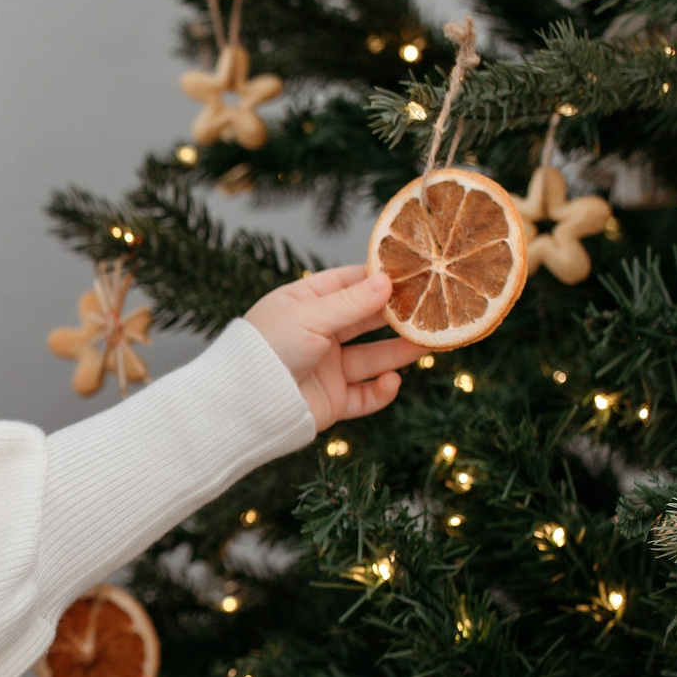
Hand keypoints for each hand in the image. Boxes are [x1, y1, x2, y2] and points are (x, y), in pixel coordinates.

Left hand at [243, 263, 428, 432]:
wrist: (244, 405)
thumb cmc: (267, 350)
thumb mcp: (310, 317)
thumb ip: (351, 303)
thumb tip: (387, 281)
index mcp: (302, 305)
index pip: (346, 283)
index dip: (377, 278)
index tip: (412, 271)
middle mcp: (316, 335)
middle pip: (365, 320)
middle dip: (397, 315)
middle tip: (433, 306)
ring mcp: (325, 368)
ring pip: (372, 357)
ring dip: (400, 351)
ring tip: (430, 343)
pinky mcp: (332, 400)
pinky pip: (365, 396)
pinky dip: (382, 391)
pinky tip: (392, 381)